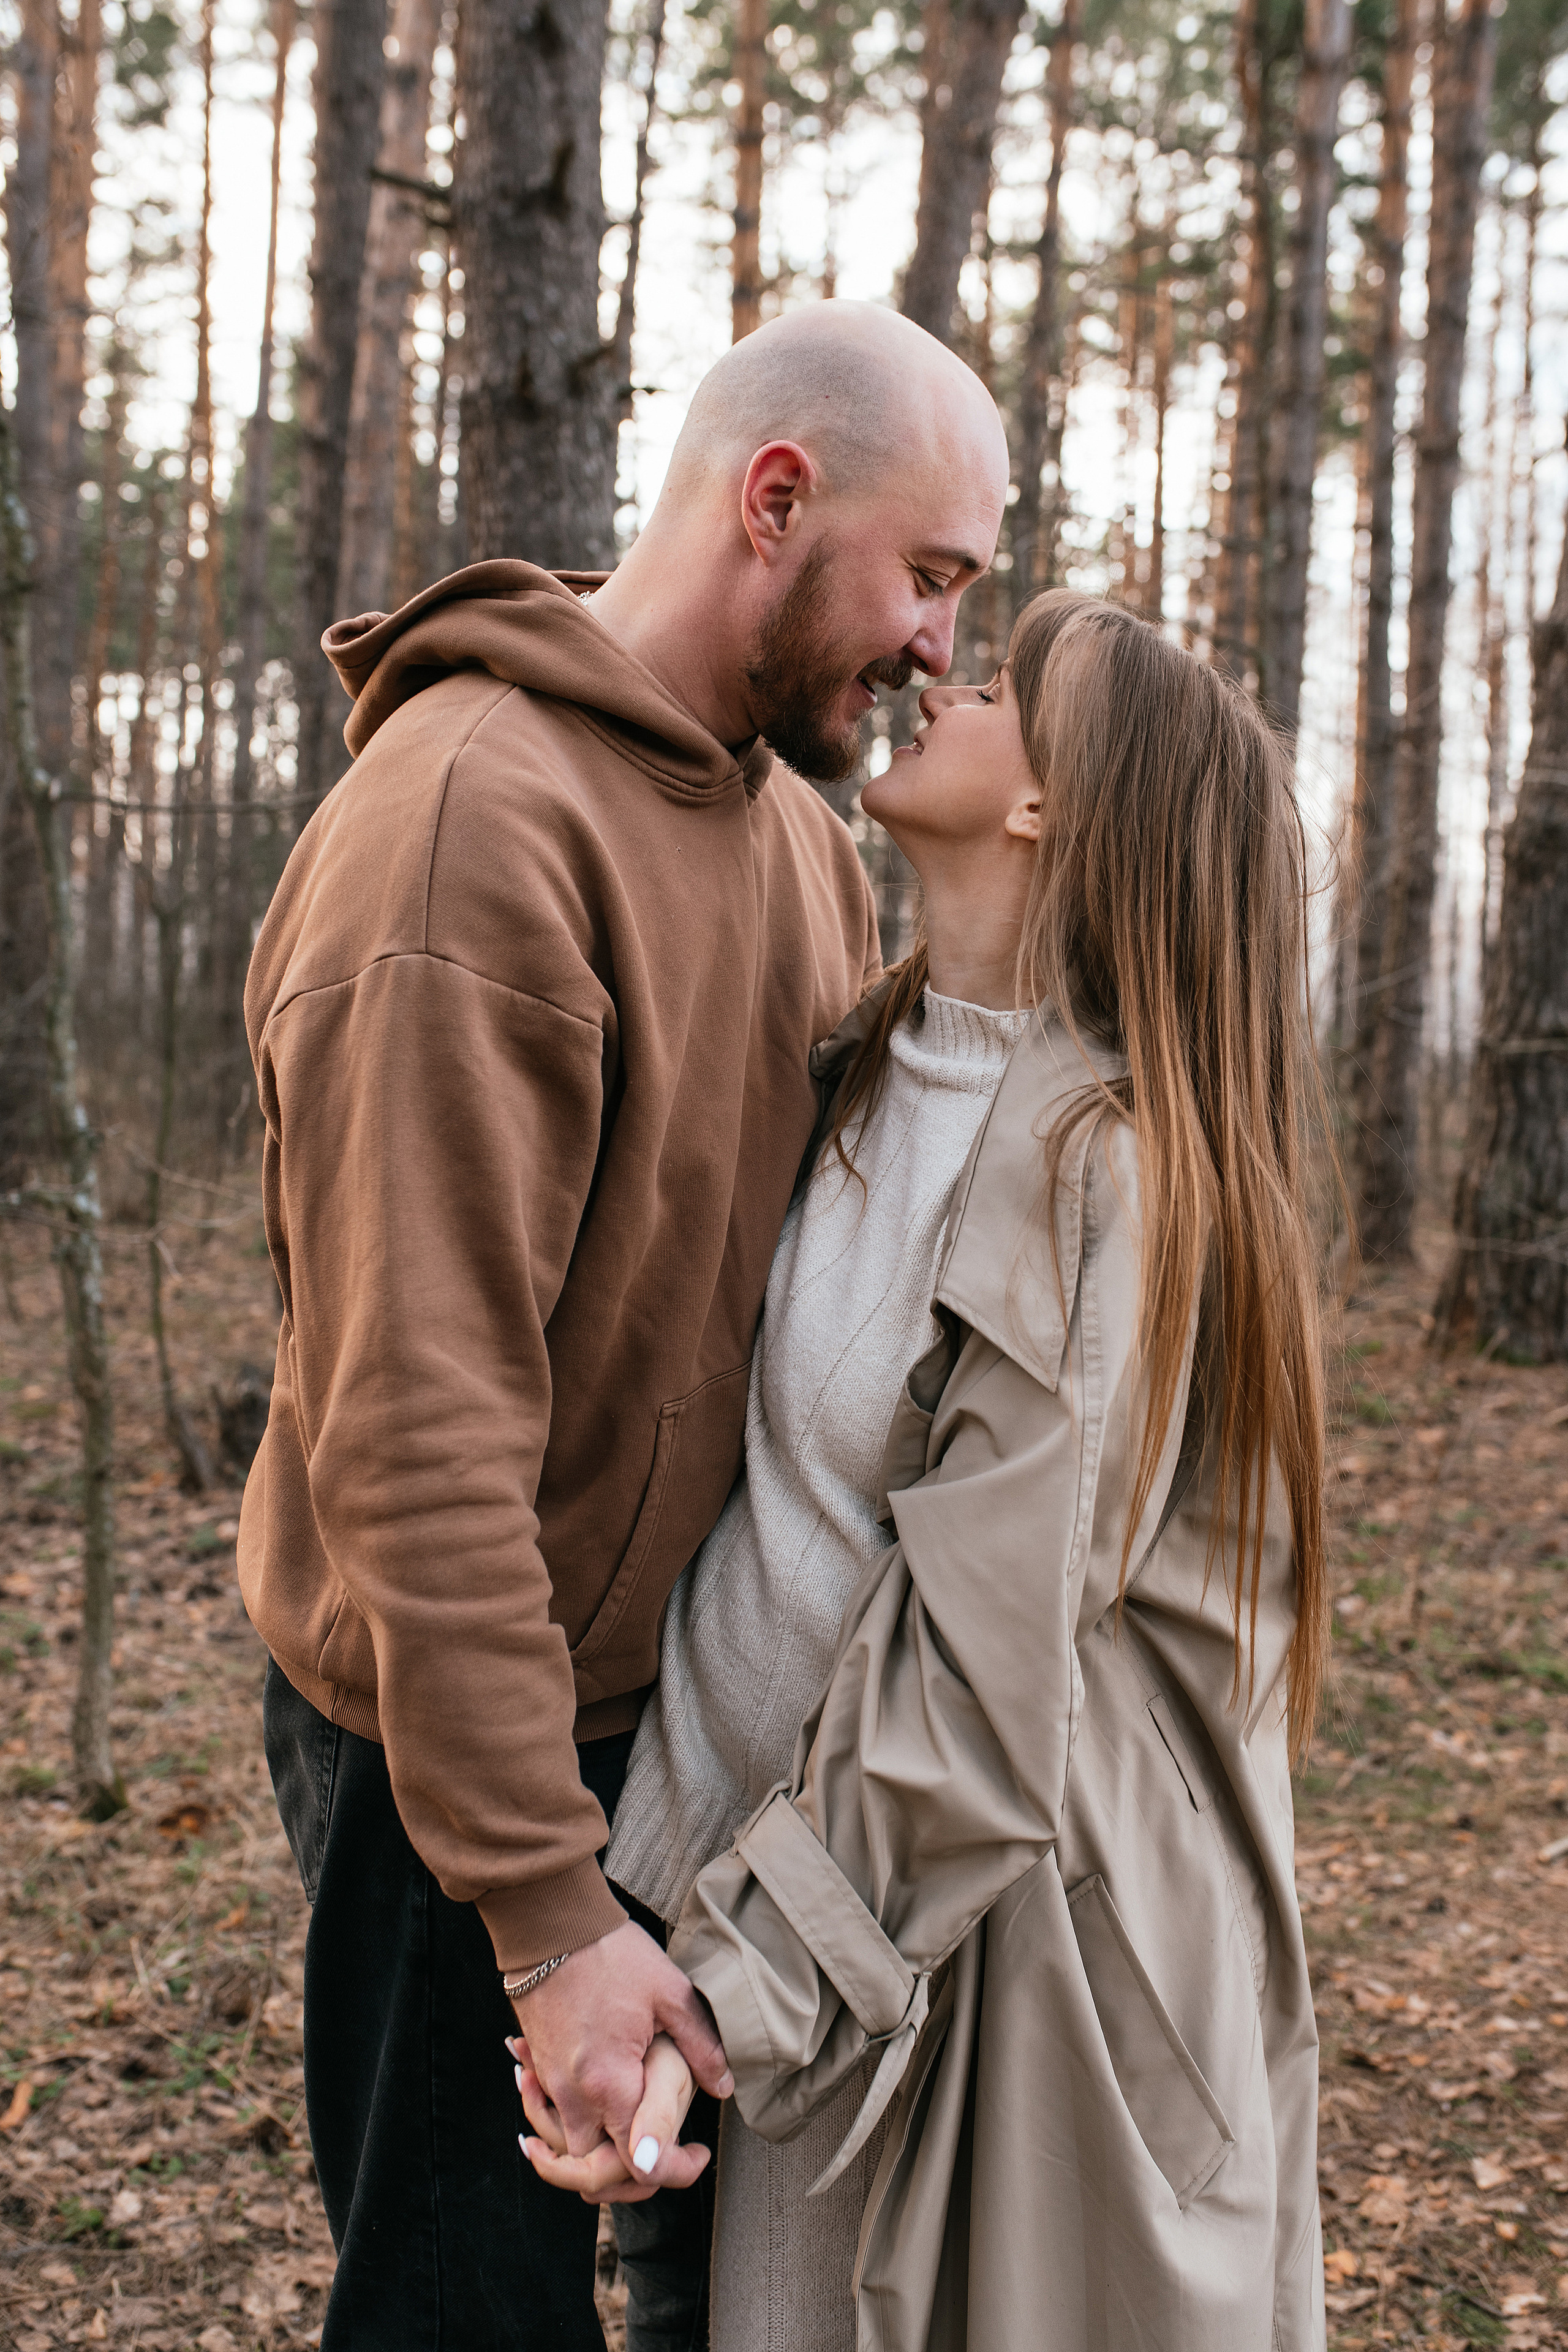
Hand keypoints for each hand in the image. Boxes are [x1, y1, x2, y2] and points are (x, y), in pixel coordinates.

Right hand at [508, 1920, 729, 2183]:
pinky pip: (555, 2118)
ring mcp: (551, 2083)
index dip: (674, 2170)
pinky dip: (574, 2126)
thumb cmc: (609, 1953)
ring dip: (602, 2156)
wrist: (549, 1923)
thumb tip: (724, 2086)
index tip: (697, 2154)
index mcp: (610, 2085)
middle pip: (597, 2172)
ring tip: (639, 2140)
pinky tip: (603, 2110)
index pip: (640, 2163)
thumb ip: (701, 2046)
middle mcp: (574, 2096)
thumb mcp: (670, 1993)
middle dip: (635, 2176)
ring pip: (573, 2149)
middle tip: (670, 2155)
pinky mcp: (541, 2066)